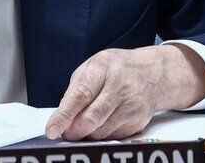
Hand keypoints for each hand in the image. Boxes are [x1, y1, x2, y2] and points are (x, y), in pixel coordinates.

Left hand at [45, 44, 204, 140]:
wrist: (153, 73)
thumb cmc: (116, 68)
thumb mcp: (93, 66)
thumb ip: (76, 89)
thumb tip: (62, 117)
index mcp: (104, 67)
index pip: (81, 95)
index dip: (64, 115)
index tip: (51, 130)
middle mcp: (121, 87)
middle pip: (91, 118)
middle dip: (73, 130)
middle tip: (65, 131)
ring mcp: (132, 106)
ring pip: (101, 132)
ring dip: (86, 134)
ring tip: (82, 125)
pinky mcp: (138, 121)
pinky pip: (112, 136)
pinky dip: (101, 134)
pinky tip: (101, 123)